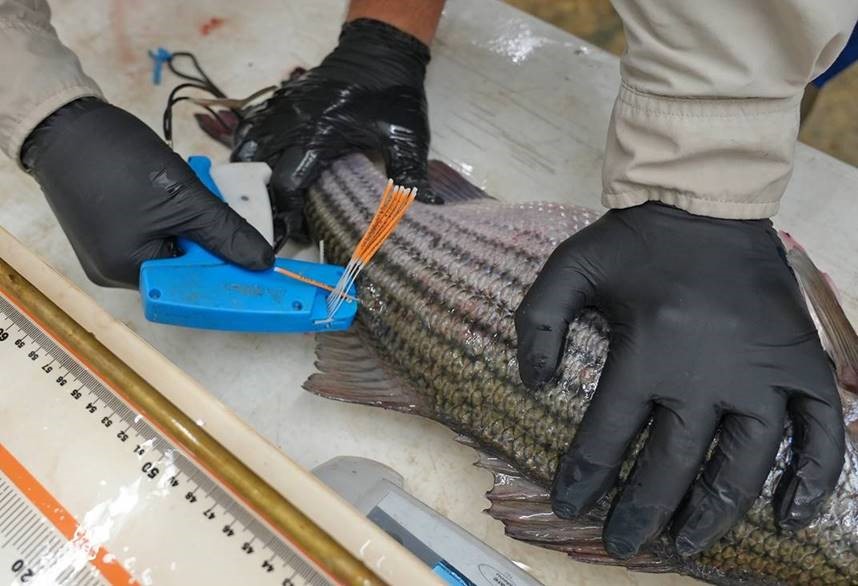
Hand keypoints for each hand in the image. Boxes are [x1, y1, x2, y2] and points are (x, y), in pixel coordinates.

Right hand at [23, 98, 273, 287]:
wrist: (64, 122)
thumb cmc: (116, 158)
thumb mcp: (184, 198)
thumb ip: (225, 233)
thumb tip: (262, 262)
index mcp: (127, 271)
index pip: (191, 288)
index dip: (223, 271)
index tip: (248, 250)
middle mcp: (113, 271)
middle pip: (181, 270)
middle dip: (205, 239)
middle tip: (208, 203)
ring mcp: (108, 253)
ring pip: (171, 249)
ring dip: (190, 223)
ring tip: (183, 189)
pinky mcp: (108, 233)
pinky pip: (154, 235)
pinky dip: (172, 216)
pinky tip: (168, 190)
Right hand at [231, 18, 439, 247]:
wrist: (380, 49)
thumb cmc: (393, 94)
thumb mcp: (406, 136)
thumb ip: (411, 176)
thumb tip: (426, 211)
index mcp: (321, 134)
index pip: (290, 182)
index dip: (291, 213)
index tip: (300, 231)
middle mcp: (294, 122)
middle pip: (261, 168)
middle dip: (267, 199)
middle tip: (280, 221)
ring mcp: (284, 108)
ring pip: (249, 145)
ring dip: (252, 174)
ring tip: (262, 198)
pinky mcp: (283, 101)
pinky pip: (253, 127)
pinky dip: (251, 148)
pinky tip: (259, 165)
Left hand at [515, 202, 844, 558]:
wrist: (707, 202)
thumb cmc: (635, 241)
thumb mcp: (569, 268)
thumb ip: (537, 323)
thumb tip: (533, 385)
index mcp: (648, 351)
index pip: (607, 437)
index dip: (584, 478)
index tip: (570, 508)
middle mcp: (708, 373)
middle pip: (673, 466)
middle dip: (642, 513)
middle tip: (624, 545)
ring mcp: (762, 373)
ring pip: (743, 465)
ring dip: (713, 514)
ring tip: (687, 547)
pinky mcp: (801, 364)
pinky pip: (820, 434)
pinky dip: (811, 479)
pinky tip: (789, 516)